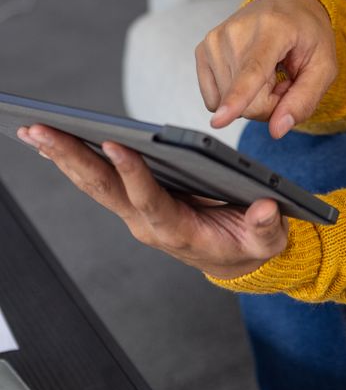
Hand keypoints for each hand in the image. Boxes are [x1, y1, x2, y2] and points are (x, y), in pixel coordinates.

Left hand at [16, 125, 287, 279]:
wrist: (237, 258)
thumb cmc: (249, 242)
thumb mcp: (266, 239)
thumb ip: (265, 227)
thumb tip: (264, 208)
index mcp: (177, 231)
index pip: (149, 200)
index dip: (132, 174)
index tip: (115, 145)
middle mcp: (147, 222)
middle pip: (104, 188)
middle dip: (71, 159)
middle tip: (42, 132)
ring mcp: (136, 211)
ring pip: (94, 183)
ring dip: (63, 156)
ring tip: (35, 130)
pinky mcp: (134, 200)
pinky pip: (99, 179)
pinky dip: (74, 159)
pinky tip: (53, 141)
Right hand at [195, 0, 336, 137]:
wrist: (287, 3)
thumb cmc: (307, 32)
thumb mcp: (324, 66)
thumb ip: (304, 99)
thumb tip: (277, 129)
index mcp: (273, 28)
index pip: (253, 71)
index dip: (237, 99)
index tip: (219, 120)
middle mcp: (238, 30)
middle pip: (247, 100)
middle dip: (269, 102)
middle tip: (283, 78)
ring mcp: (216, 39)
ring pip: (229, 102)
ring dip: (252, 97)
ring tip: (267, 71)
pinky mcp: (203, 49)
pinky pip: (214, 98)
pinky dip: (233, 95)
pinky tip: (247, 74)